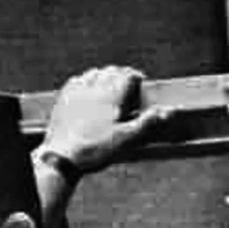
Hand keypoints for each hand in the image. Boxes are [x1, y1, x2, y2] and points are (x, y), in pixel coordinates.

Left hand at [41, 65, 172, 174]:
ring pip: (93, 73)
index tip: (141, 81)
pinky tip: (87, 88)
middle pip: (110, 71)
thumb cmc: (95, 149)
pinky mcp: (64, 98)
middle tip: (128, 82)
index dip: (136, 76)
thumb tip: (167, 112)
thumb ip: (147, 123)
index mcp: (110, 95)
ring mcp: (76, 92)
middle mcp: (94, 88)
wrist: (62, 157)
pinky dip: (85, 80)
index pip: (127, 74)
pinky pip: (77, 80)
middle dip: (121, 74)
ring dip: (104, 75)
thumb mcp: (126, 139)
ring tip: (110, 84)